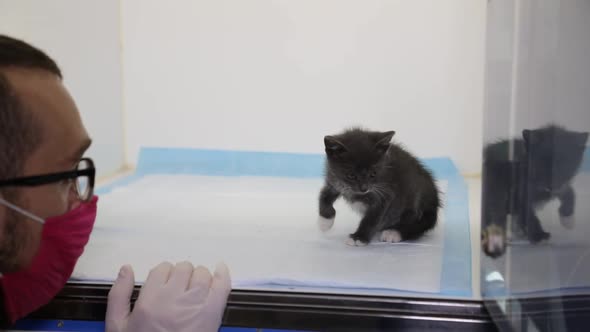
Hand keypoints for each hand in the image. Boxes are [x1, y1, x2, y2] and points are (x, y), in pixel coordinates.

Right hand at [105, 261, 230, 331]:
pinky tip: (219, 270)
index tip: (164, 282)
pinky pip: (222, 285)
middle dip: (181, 275)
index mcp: (150, 301)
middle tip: (178, 288)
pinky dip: (222, 275)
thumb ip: (118, 295)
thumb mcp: (118, 326)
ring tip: (194, 289)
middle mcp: (174, 300)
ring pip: (202, 274)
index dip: (163, 274)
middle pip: (183, 269)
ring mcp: (196, 305)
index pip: (161, 270)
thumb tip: (126, 270)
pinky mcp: (213, 313)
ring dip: (198, 277)